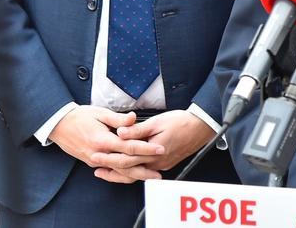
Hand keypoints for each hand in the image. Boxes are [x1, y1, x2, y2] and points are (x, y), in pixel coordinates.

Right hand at [48, 106, 164, 178]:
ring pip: (117, 172)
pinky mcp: (91, 162)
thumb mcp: (100, 113)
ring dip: (135, 175)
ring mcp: (94, 160)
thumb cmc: (79, 116)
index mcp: (102, 140)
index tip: (160, 149)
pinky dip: (122, 174)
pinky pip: (110, 170)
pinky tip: (133, 174)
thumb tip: (133, 118)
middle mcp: (99, 153)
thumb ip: (118, 118)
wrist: (58, 125)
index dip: (146, 149)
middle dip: (144, 170)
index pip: (129, 147)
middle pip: (125, 165)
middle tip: (159, 173)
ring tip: (150, 177)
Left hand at [97, 110, 214, 182]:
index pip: (126, 158)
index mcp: (153, 151)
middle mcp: (156, 162)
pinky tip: (125, 168)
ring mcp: (161, 165)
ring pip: (136, 174)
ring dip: (120, 173)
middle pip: (129, 170)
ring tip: (105, 171)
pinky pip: (144, 172)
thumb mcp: (157, 122)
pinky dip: (131, 171)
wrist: (201, 127)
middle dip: (110, 168)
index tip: (96, 154)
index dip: (109, 157)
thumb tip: (120, 133)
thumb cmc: (181, 122)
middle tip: (95, 166)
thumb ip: (137, 130)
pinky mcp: (165, 164)